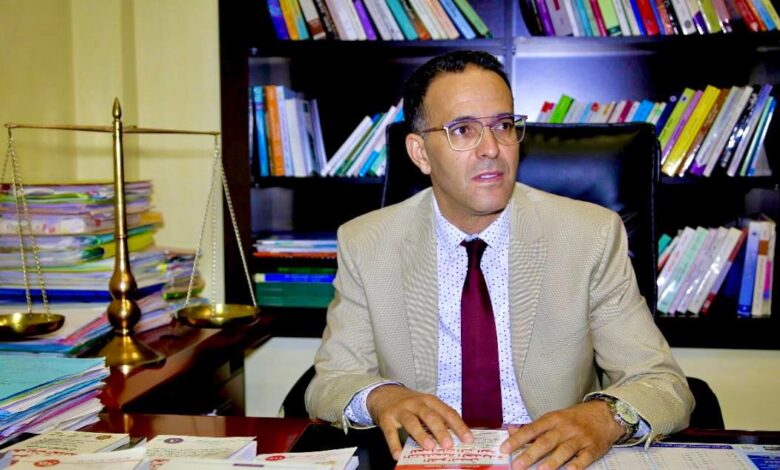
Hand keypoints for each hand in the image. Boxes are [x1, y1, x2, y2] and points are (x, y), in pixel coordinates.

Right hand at [366, 384, 472, 459]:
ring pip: (411, 422)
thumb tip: (456, 437)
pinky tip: (398, 455)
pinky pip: (390, 432)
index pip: (447, 412)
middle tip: (449, 445)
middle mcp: (415, 403)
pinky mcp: (386, 418)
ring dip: (421, 435)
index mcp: (429, 401)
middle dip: (440, 430)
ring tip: (429, 447)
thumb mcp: (425, 405)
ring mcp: (400, 410)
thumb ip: (437, 418)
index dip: (458, 426)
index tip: (468, 439)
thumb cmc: (409, 403)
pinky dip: (394, 444)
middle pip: (429, 416)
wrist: (382, 393)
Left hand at [499, 401, 624, 469]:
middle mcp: (565, 428)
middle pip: (545, 441)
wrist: (605, 414)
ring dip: (551, 461)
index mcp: (553, 419)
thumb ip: (534, 427)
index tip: (504, 449)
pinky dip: (577, 465)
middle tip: (517, 465)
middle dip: (530, 454)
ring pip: (564, 450)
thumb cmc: (575, 418)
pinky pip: (584, 458)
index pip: (531, 429)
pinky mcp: (593, 448)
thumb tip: (511, 430)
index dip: (517, 439)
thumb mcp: (554, 417)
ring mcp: (579, 438)